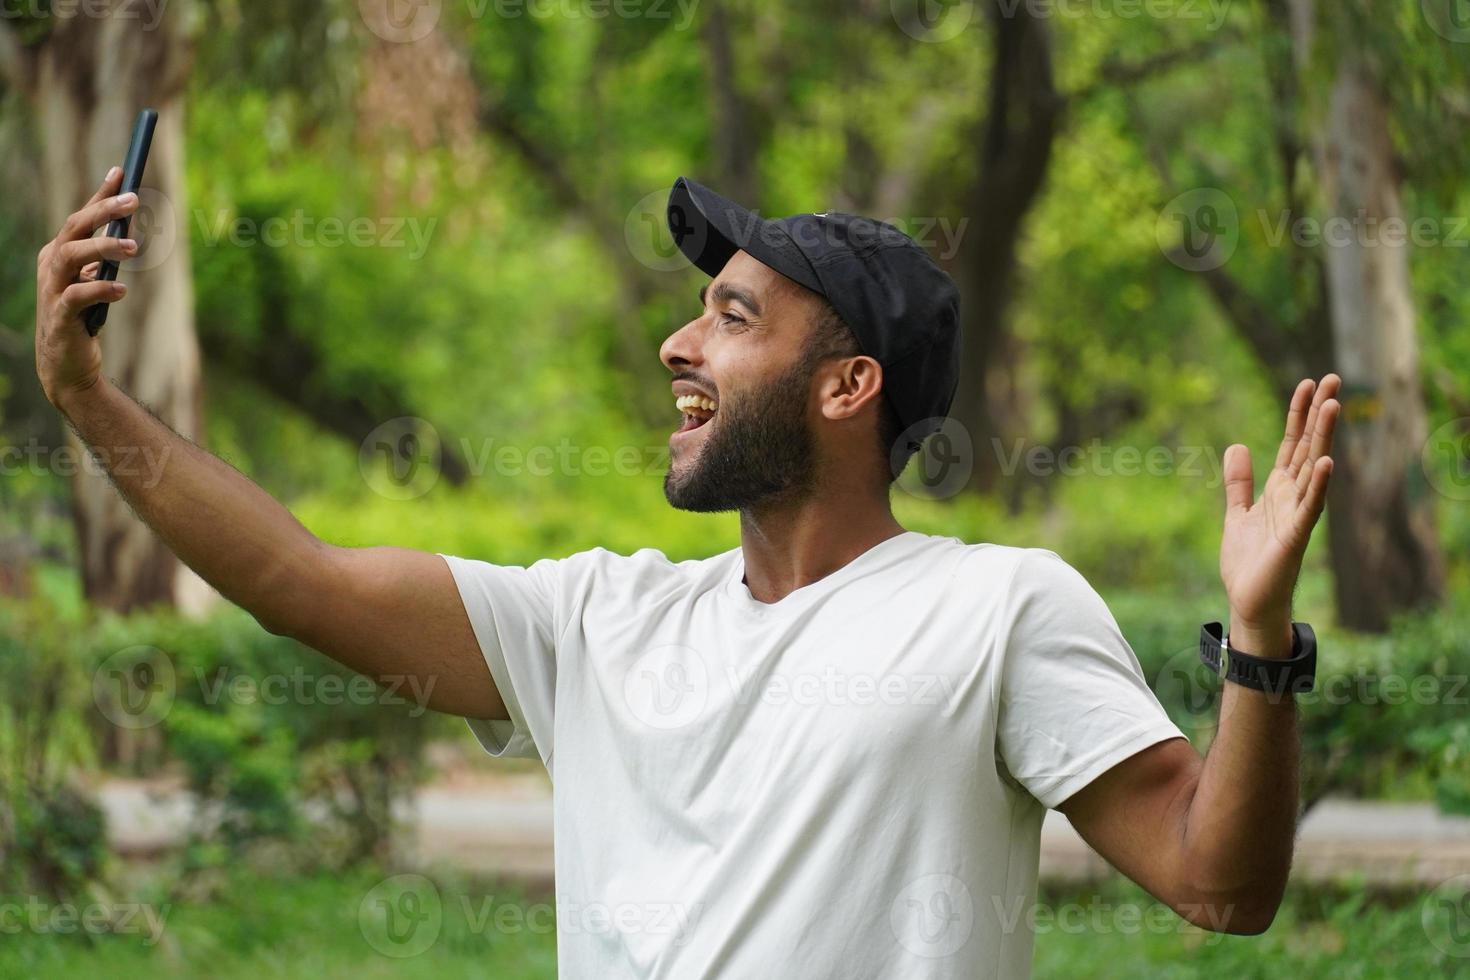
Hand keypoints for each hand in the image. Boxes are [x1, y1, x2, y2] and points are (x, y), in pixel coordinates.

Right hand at [34, 166, 139, 407]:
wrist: (67, 364)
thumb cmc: (83, 318)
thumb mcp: (95, 281)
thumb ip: (104, 259)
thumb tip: (127, 232)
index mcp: (60, 253)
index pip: (81, 217)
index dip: (100, 194)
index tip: (121, 171)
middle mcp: (52, 265)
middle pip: (74, 228)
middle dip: (103, 211)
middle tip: (134, 200)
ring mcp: (53, 289)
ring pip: (72, 256)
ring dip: (103, 247)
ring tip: (134, 247)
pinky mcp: (60, 315)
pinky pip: (78, 296)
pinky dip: (100, 289)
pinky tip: (122, 290)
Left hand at [1219, 375, 1339, 654]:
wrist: (1249, 601)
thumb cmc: (1248, 562)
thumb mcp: (1237, 513)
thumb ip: (1238, 482)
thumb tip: (1238, 445)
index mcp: (1279, 490)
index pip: (1291, 444)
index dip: (1298, 415)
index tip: (1307, 383)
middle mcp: (1294, 497)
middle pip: (1307, 447)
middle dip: (1318, 414)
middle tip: (1333, 378)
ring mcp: (1298, 515)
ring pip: (1313, 469)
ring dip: (1323, 438)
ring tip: (1333, 406)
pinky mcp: (1295, 537)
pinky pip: (1310, 507)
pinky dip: (1318, 485)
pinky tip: (1326, 462)